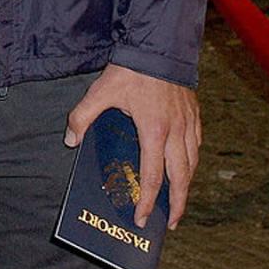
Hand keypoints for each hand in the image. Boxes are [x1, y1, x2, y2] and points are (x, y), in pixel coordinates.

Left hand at [64, 64, 200, 229]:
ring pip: (193, 163)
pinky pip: (197, 144)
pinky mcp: (194, 113)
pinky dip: (193, 160)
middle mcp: (176, 132)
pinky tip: (187, 164)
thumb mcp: (101, 91)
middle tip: (170, 223)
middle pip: (181, 178)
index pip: (152, 176)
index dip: (148, 201)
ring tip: (179, 200)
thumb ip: (83, 116)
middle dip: (176, 204)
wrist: (158, 44)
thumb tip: (71, 140)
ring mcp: (188, 123)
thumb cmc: (131, 69)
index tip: (141, 219)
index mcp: (154, 131)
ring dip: (187, 185)